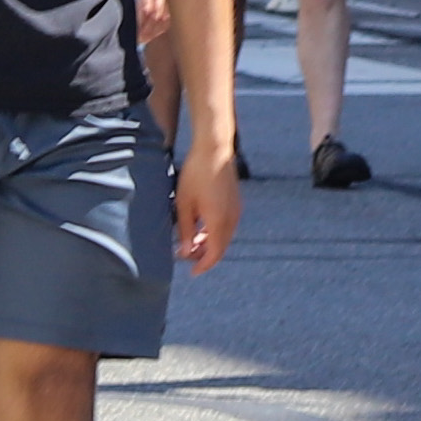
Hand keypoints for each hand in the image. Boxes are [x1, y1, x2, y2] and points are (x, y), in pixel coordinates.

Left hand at [174, 131, 242, 272]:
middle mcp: (231, 218)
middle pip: (220, 247)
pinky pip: (227, 225)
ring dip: (209, 243)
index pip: (214, 254)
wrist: (214, 148)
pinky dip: (215, 232)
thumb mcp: (184, 204)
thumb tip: (186, 252)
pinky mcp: (235, 201)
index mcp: (219, 221)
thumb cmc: (196, 174)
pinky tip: (201, 226)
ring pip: (224, 236)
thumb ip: (185, 230)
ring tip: (191, 241)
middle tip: (185, 255)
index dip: (203, 265)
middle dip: (204, 255)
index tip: (192, 272)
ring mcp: (236, 209)